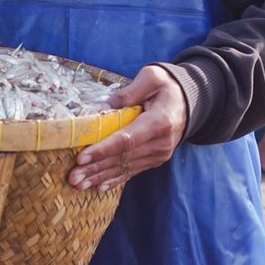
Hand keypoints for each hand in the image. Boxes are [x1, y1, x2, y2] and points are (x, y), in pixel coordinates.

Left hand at [68, 65, 187, 191]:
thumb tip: (103, 109)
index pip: (127, 140)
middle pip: (123, 158)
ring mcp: (159, 154)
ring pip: (125, 167)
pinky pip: (133, 171)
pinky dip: (115, 180)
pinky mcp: (155, 159)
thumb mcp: (152, 77)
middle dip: (95, 168)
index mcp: (159, 122)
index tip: (82, 158)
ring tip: (78, 184)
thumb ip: (129, 92)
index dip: (103, 150)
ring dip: (100, 177)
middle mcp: (161, 143)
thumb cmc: (168, 86)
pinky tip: (99, 187)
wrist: (191, 101)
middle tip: (73, 177)